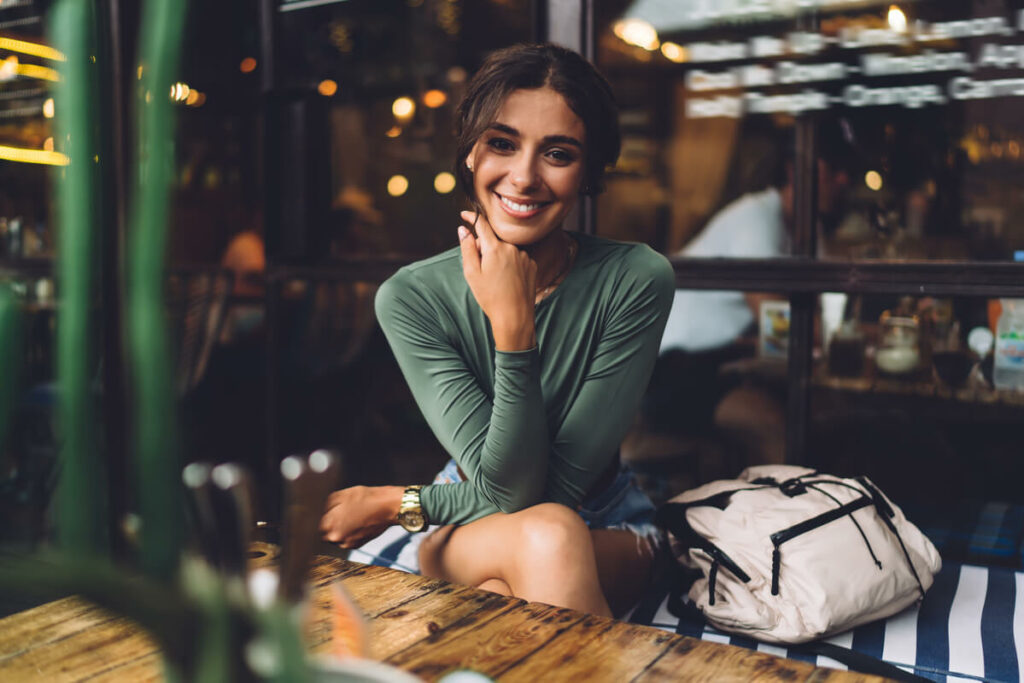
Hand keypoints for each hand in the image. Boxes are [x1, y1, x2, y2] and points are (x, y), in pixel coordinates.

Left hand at [319, 485, 402, 548]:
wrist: (388, 507)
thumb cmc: (367, 498)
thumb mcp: (342, 495)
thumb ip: (324, 504)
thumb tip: (314, 508)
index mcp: (330, 524)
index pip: (313, 526)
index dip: (316, 518)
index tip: (320, 513)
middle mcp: (336, 537)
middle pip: (323, 533)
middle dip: (327, 524)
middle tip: (336, 512)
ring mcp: (347, 543)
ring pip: (334, 537)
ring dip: (337, 529)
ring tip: (348, 516)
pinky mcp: (356, 545)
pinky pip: (345, 540)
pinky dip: (347, 533)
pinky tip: (355, 522)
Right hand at [459, 210, 536, 350]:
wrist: (515, 316)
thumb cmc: (490, 297)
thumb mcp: (472, 273)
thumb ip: (467, 248)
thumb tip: (463, 229)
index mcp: (495, 248)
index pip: (482, 224)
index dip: (472, 217)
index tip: (464, 214)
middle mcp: (512, 248)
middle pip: (493, 240)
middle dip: (484, 248)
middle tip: (480, 269)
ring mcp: (524, 256)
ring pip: (505, 250)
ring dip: (497, 257)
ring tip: (495, 279)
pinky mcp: (532, 265)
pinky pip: (516, 258)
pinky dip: (509, 265)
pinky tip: (507, 281)